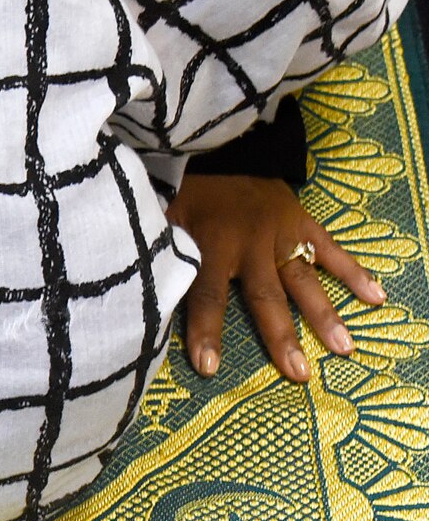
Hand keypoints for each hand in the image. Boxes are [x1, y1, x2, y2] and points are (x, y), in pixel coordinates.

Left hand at [166, 173, 386, 381]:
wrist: (218, 147)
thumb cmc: (184, 191)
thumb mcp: (162, 218)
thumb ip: (161, 253)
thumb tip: (146, 287)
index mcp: (212, 244)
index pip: (206, 296)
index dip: (206, 331)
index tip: (208, 366)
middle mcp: (250, 242)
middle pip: (266, 297)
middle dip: (281, 337)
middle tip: (299, 373)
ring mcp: (281, 232)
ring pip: (303, 279)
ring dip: (324, 315)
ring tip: (343, 348)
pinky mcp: (302, 221)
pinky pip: (330, 249)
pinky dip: (354, 272)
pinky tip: (375, 298)